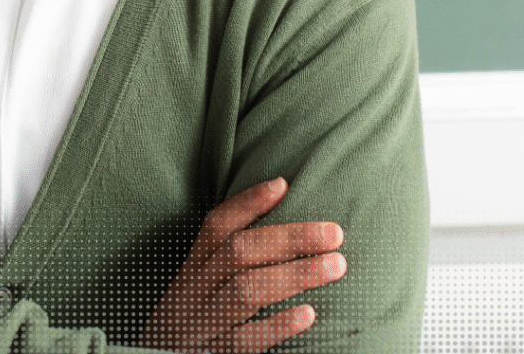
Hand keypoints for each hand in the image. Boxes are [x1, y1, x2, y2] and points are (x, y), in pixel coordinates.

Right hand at [137, 178, 345, 352]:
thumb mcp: (197, 292)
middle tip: (333, 233)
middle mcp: (193, 293)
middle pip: (239, 253)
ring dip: (293, 275)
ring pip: (246, 291)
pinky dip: (277, 326)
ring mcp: (202, 326)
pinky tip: (308, 315)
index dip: (248, 203)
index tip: (283, 185)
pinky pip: (244, 341)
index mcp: (191, 271)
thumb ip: (225, 265)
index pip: (216, 226)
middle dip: (288, 238)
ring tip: (335, 266)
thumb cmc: (187, 329)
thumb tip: (278, 229)